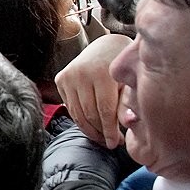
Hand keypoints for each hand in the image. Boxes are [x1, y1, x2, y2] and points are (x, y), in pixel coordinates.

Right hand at [54, 33, 131, 148]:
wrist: (106, 46)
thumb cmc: (123, 66)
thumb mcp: (129, 82)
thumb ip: (127, 104)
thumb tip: (126, 123)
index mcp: (101, 73)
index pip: (104, 111)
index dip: (110, 131)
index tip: (115, 144)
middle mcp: (81, 73)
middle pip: (89, 114)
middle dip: (101, 132)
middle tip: (111, 142)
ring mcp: (68, 76)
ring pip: (77, 113)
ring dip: (89, 130)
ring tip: (101, 137)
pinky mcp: (60, 79)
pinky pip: (70, 107)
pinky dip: (80, 119)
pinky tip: (91, 125)